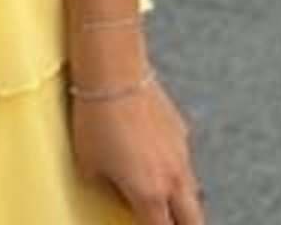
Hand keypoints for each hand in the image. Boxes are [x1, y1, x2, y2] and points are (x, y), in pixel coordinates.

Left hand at [71, 76, 204, 223]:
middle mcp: (172, 178)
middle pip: (192, 220)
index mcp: (149, 193)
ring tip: (166, 197)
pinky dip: (175, 167)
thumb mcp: (88, 161)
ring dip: (182, 200)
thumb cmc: (96, 114)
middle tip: (171, 222)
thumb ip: (105, 186)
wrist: (113, 71)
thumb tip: (112, 188)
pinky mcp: (181, 130)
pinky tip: (157, 157)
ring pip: (192, 191)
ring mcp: (181, 154)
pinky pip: (183, 160)